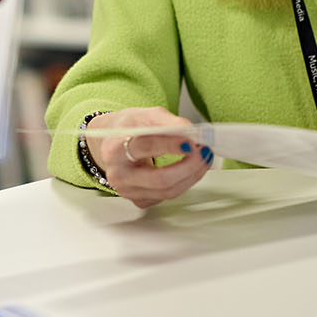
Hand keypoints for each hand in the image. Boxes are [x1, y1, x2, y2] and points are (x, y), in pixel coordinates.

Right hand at [87, 106, 209, 209]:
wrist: (113, 144)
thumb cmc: (129, 129)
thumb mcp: (145, 116)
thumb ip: (168, 122)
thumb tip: (191, 132)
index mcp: (114, 149)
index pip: (144, 147)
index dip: (170, 145)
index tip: (192, 141)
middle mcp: (118, 174)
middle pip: (159, 178)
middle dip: (188, 166)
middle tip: (204, 152)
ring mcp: (128, 191)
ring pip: (168, 191)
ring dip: (192, 175)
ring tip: (204, 158)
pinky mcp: (139, 200)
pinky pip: (168, 196)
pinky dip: (185, 182)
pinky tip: (191, 169)